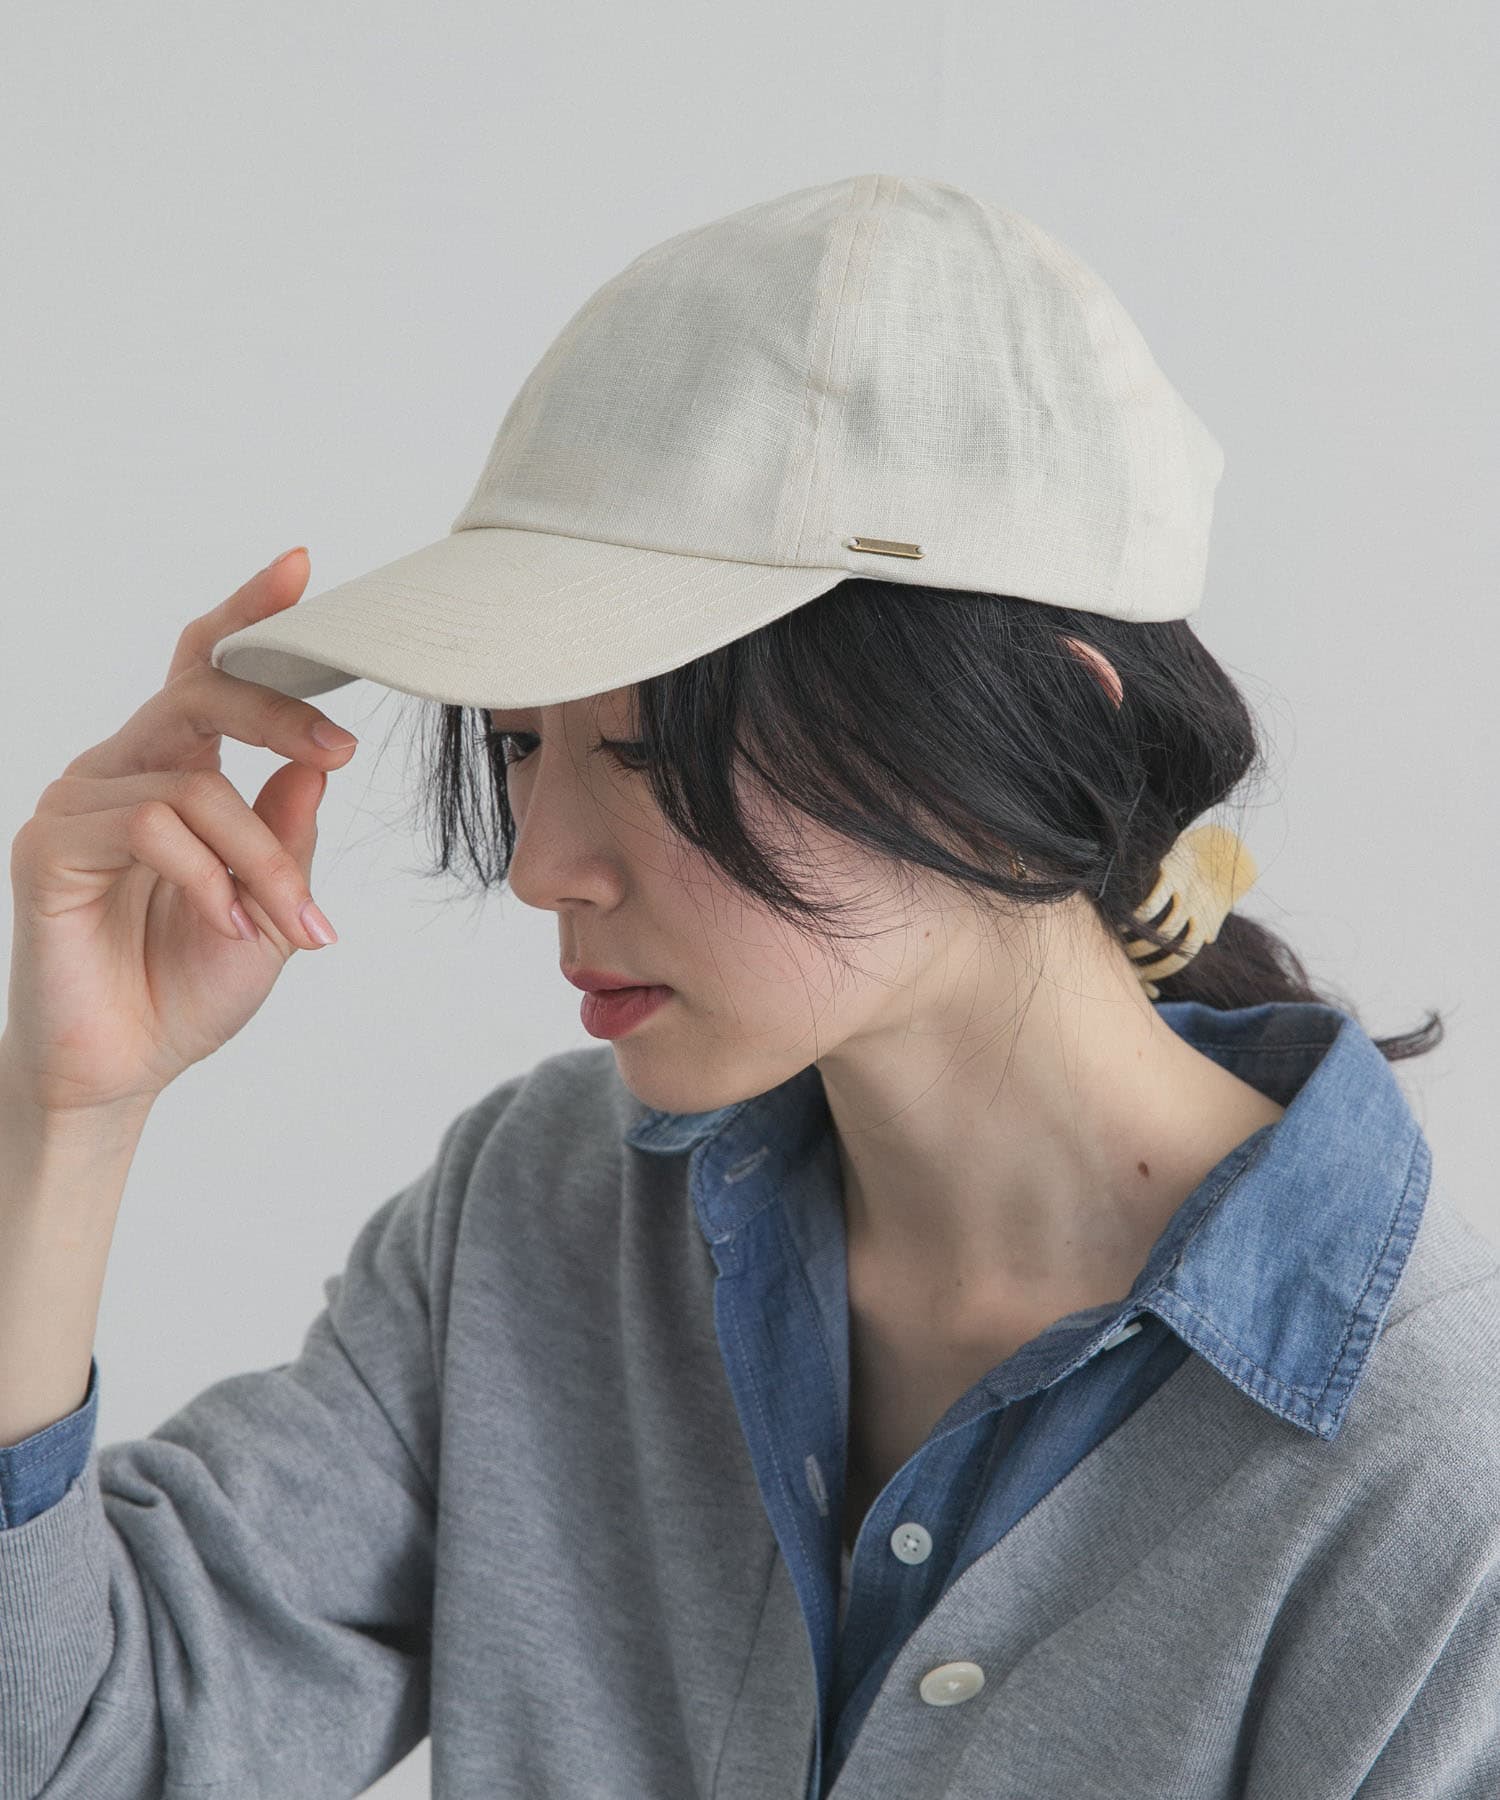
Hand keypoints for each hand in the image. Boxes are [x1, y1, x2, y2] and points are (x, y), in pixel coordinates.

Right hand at [2, 548, 357, 1119]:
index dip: (248, 615)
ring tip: (287, 924)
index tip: (302, 567)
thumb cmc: (191, 984)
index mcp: (177, 770)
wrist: (127, 1069)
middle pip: (198, 692)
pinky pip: (147, 825)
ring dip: (260, 858)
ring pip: (195, 783)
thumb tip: (319, 758)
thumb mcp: (272, 903)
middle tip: (341, 746)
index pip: (206, 671)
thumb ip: (288, 829)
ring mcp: (79, 801)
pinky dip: (207, 877)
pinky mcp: (49, 846)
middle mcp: (122, 769)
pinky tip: (229, 925)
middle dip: (279, 712)